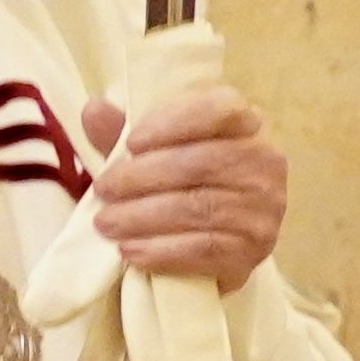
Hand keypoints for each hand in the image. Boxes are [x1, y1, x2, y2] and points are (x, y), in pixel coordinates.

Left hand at [81, 88, 284, 289]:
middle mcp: (265, 161)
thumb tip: (94, 110)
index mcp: (245, 123)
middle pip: (200, 163)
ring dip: (142, 217)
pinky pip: (204, 249)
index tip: (132, 142)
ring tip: (105, 223)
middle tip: (103, 189)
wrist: (215, 240)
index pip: (221, 109)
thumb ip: (123, 130)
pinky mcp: (254, 249)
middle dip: (141, 177)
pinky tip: (130, 251)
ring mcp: (265, 207)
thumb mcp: (150, 149)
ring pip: (198, 208)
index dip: (175, 122)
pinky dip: (161, 251)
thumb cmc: (179, 181)